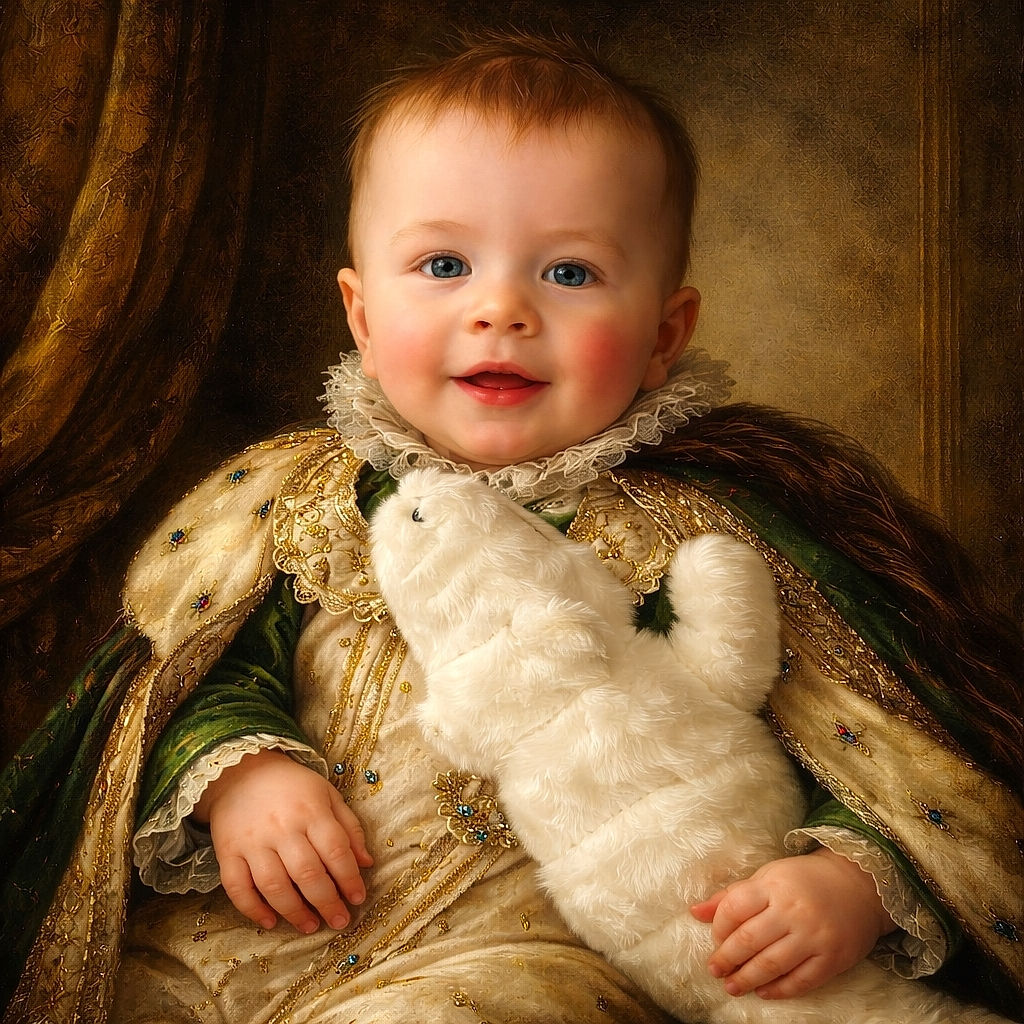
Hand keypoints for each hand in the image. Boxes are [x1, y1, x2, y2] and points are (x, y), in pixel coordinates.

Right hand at [193, 748, 372, 933]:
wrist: (240, 772)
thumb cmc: (292, 786)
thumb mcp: (327, 795)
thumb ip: (349, 828)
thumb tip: (366, 863)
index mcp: (311, 810)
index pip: (335, 850)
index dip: (349, 878)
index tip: (358, 899)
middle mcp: (282, 827)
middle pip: (307, 872)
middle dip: (326, 902)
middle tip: (339, 921)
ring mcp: (252, 841)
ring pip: (273, 885)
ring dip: (294, 911)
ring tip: (310, 926)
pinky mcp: (227, 852)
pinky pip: (237, 887)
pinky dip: (252, 909)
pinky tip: (270, 921)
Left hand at [690, 848, 896, 998]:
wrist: (858, 884)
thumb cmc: (803, 880)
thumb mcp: (766, 877)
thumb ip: (731, 896)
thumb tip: (694, 912)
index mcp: (773, 885)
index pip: (734, 908)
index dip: (719, 929)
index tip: (715, 941)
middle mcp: (792, 910)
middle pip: (749, 940)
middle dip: (727, 959)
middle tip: (715, 970)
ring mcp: (814, 936)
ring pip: (772, 964)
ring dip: (747, 979)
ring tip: (732, 987)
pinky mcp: (832, 958)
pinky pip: (801, 981)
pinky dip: (779, 990)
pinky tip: (763, 992)